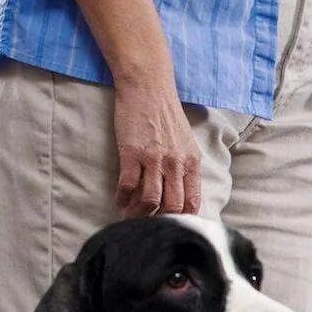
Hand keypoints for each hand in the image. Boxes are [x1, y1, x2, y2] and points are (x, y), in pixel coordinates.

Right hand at [112, 81, 200, 214]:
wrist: (148, 87)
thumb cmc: (166, 115)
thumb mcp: (186, 142)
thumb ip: (185, 168)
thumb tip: (180, 194)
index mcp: (191, 163)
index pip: (191, 202)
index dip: (181, 219)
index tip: (170, 224)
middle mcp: (175, 163)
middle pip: (172, 206)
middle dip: (159, 220)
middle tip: (148, 222)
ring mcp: (153, 159)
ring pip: (150, 200)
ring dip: (139, 212)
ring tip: (131, 213)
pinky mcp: (132, 153)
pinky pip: (127, 185)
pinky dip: (122, 198)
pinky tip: (119, 200)